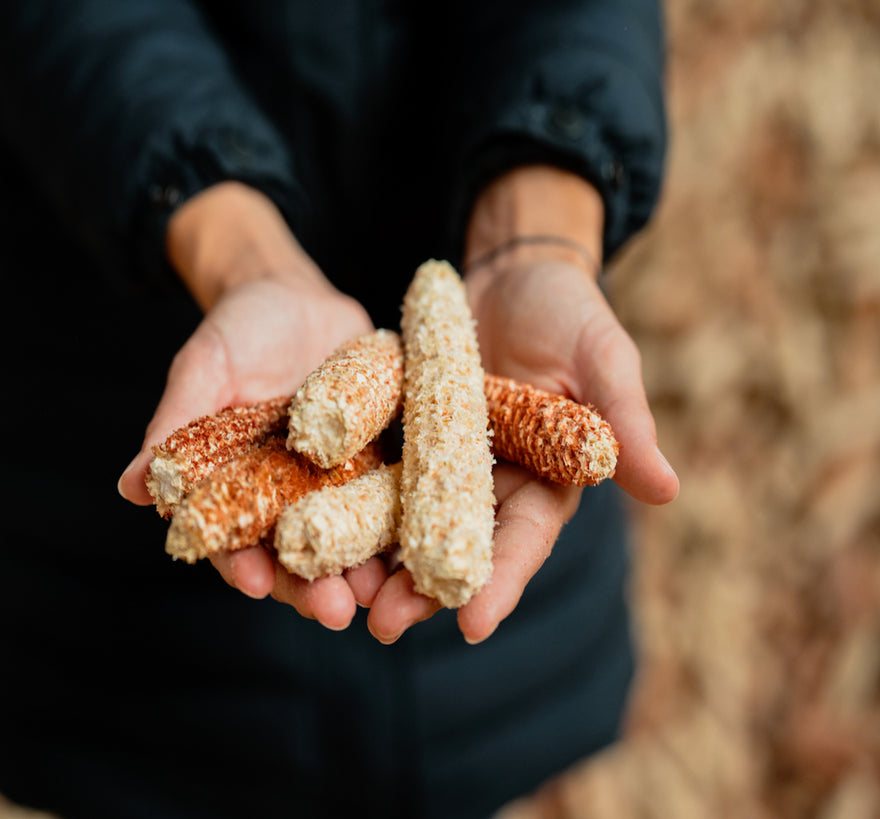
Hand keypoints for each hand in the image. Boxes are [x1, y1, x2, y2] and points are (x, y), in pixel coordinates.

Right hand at [118, 182, 383, 629]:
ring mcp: (338, 484)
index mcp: (239, 488)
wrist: (299, 297)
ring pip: (351, 541)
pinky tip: (423, 546)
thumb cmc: (238, 331)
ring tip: (381, 595)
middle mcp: (289, 497)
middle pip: (298, 556)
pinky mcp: (381, 463)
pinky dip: (406, 526)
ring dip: (364, 571)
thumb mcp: (204, 369)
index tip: (255, 583)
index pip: (235, 539)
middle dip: (314, 588)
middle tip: (334, 612)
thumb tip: (128, 487)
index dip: (242, 564)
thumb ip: (175, 426)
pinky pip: (395, 500)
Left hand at [366, 166, 677, 644]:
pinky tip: (313, 531)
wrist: (508, 273)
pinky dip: (346, 504)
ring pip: (405, 524)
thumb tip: (668, 490)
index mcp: (544, 480)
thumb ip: (625, 421)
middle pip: (454, 547)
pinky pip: (372, 476)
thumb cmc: (569, 311)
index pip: (522, 540)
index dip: (500, 582)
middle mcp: (488, 484)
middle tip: (385, 626)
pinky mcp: (401, 438)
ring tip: (340, 598)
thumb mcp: (602, 357)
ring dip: (375, 561)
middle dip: (423, 590)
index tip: (473, 624)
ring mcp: (440, 464)